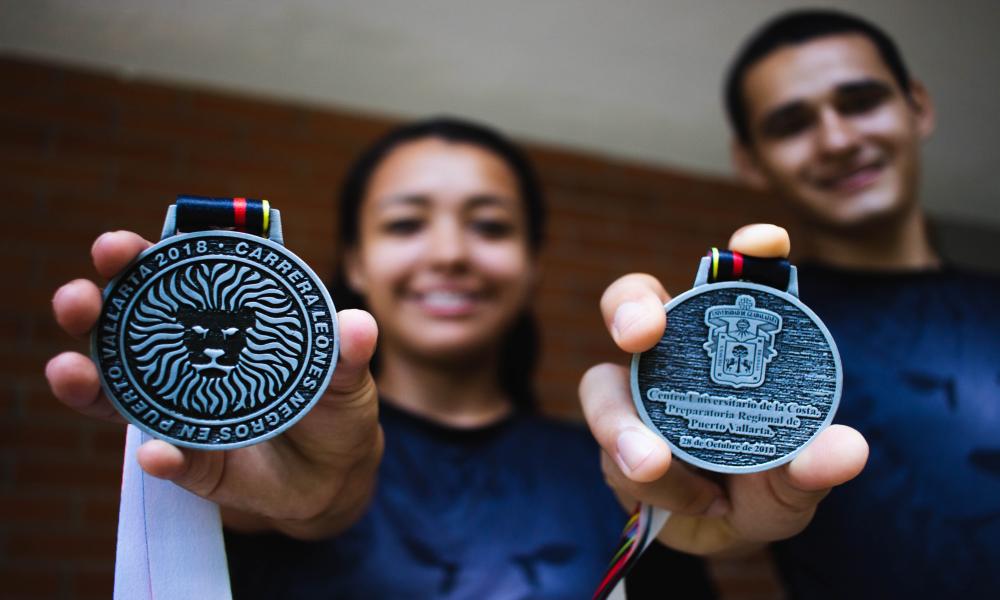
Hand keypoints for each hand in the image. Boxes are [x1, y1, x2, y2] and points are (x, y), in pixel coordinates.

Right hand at [46, 231, 382, 539]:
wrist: (335, 476)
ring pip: (116, 391)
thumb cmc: (334, 406)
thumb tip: (357, 325)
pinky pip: (167, 459)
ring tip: (70, 372)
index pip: (170, 278)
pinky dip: (160, 457)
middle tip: (79, 299)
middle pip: (123, 326)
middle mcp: (185, 359)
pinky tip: (158, 453)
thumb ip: (349, 351)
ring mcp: (178, 410)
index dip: (138, 258)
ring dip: (86, 380)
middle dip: (91, 306)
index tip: (117, 247)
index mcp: (221, 320)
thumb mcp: (347, 374)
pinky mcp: (190, 462)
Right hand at [580, 224, 867, 555]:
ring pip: (603, 387)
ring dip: (622, 425)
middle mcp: (674, 356)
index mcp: (729, 345)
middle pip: (632, 303)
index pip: (732, 281)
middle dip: (631, 307)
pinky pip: (610, 449)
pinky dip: (648, 478)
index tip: (763, 242)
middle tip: (642, 333)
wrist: (721, 538)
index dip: (746, 254)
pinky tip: (692, 500)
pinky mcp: (610, 438)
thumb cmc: (763, 490)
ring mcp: (633, 395)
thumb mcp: (797, 484)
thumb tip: (846, 449)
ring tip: (650, 463)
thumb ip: (815, 467)